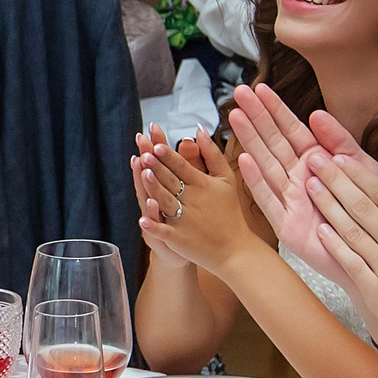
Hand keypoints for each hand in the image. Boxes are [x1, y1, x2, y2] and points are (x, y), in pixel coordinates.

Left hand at [132, 125, 257, 274]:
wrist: (235, 249)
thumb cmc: (229, 211)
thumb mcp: (226, 179)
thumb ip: (212, 153)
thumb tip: (199, 129)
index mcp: (202, 184)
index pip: (182, 166)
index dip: (169, 155)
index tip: (157, 144)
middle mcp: (193, 200)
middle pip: (171, 180)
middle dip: (158, 166)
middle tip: (145, 152)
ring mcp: (185, 220)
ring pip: (166, 202)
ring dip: (154, 189)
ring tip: (143, 175)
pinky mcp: (180, 239)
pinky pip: (165, 231)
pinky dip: (154, 226)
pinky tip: (142, 219)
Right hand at [225, 83, 377, 306]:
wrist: (375, 254)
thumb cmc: (371, 211)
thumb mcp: (364, 169)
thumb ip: (341, 141)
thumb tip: (316, 113)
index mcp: (318, 161)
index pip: (293, 129)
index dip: (276, 109)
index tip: (259, 88)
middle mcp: (300, 177)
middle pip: (274, 142)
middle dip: (257, 117)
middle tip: (239, 93)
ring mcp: (291, 200)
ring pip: (267, 164)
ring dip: (251, 140)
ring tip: (235, 116)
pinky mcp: (287, 225)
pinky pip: (269, 199)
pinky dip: (257, 181)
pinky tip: (243, 160)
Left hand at [297, 140, 377, 369]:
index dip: (359, 175)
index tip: (341, 158)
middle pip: (363, 207)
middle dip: (335, 180)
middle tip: (314, 160)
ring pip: (352, 232)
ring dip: (329, 207)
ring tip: (310, 187)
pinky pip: (352, 265)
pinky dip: (335, 246)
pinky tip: (321, 230)